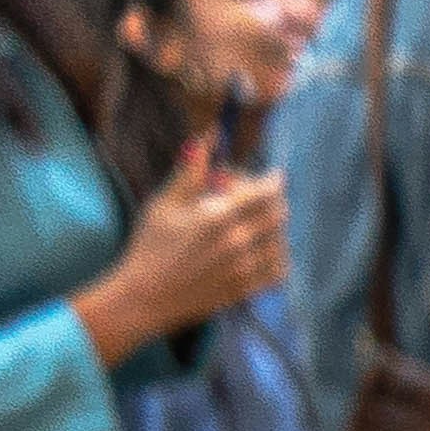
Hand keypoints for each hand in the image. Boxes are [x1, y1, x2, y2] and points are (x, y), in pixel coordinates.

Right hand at [73, 135, 284, 359]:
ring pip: (281, 241)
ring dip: (275, 228)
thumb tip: (210, 134)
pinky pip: (279, 270)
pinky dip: (278, 256)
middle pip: (278, 215)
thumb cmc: (151, 244)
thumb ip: (192, 170)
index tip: (274, 175)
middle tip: (258, 198)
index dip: (274, 181)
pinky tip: (262, 250)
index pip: (265, 192)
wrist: (148, 295)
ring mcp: (246, 268)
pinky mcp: (248, 289)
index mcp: (218, 216)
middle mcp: (238, 242)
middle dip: (274, 201)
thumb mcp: (165, 202)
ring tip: (255, 224)